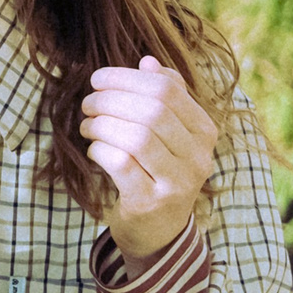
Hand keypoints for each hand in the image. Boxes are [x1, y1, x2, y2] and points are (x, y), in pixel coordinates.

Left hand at [81, 56, 218, 262]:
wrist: (159, 230)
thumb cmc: (157, 170)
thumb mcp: (169, 134)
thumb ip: (165, 97)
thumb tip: (148, 61)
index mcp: (204, 132)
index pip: (167, 90)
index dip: (126, 78)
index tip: (98, 79)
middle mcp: (198, 157)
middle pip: (152, 111)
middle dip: (109, 100)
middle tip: (87, 103)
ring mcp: (177, 183)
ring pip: (137, 137)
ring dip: (102, 125)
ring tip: (88, 126)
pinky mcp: (151, 202)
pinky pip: (120, 164)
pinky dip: (99, 150)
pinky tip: (94, 150)